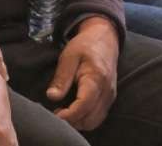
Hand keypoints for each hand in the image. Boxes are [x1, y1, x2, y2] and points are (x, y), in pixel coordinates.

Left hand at [46, 16, 118, 130]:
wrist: (105, 38)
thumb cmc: (85, 45)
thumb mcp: (69, 56)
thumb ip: (61, 78)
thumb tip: (51, 97)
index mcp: (96, 78)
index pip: (83, 106)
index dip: (68, 115)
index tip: (54, 115)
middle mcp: (107, 91)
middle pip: (90, 119)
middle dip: (72, 122)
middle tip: (56, 114)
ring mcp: (110, 96)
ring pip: (95, 122)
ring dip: (79, 123)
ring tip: (63, 113)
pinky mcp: (110, 99)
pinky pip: (98, 117)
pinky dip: (85, 119)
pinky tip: (74, 111)